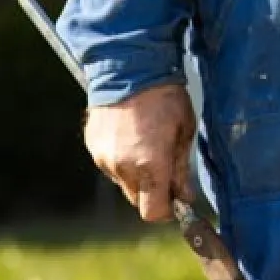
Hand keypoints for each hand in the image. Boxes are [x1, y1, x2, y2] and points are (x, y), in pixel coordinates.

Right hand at [84, 82, 195, 222]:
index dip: (167, 210)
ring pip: (124, 182)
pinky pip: (111, 165)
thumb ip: (181, 168)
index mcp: (149, 165)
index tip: (177, 200)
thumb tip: (185, 198)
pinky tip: (131, 135)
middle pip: (138, 200)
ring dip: (137, 174)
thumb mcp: (184, 131)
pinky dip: (122, 158)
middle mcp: (123, 167)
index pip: (153, 212)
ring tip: (147, 143)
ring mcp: (105, 158)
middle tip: (166, 166)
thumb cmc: (164, 97)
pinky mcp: (94, 147)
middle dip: (153, 191)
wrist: (130, 67)